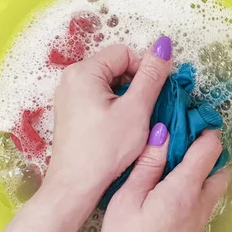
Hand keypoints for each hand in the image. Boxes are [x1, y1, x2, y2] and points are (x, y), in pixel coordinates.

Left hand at [44, 38, 172, 206]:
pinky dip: (114, 108)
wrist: (76, 186)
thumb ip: (152, 75)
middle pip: (115, 67)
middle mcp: (71, 79)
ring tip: (134, 123)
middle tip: (146, 111)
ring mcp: (68, 97)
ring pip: (109, 85)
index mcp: (84, 72)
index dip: (145, 71)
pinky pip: (98, 99)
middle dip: (136, 85)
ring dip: (127, 98)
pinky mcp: (71, 113)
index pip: (124, 53)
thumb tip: (164, 45)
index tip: (155, 95)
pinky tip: (120, 129)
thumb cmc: (106, 149)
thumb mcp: (136, 109)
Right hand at [99, 125, 230, 231]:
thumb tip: (163, 132)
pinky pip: (204, 198)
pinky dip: (197, 184)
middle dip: (207, 147)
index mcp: (184, 188)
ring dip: (203, 166)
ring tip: (172, 160)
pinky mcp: (193, 230)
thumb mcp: (128, 198)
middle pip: (220, 165)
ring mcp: (199, 218)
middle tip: (179, 139)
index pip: (210, 148)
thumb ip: (148, 164)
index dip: (204, 128)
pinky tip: (169, 185)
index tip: (186, 118)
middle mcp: (200, 202)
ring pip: (214, 183)